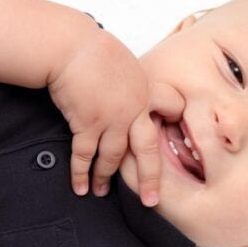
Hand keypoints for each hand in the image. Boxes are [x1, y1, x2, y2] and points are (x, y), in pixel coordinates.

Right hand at [48, 29, 159, 205]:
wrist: (71, 46)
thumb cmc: (94, 49)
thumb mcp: (126, 63)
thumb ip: (133, 83)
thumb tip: (132, 91)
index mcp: (147, 90)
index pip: (171, 109)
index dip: (172, 122)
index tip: (176, 139)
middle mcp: (135, 109)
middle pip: (148, 150)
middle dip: (150, 178)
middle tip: (151, 200)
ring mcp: (113, 118)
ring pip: (114, 157)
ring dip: (105, 177)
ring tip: (99, 192)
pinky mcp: (88, 123)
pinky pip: (85, 155)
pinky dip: (81, 172)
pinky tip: (79, 186)